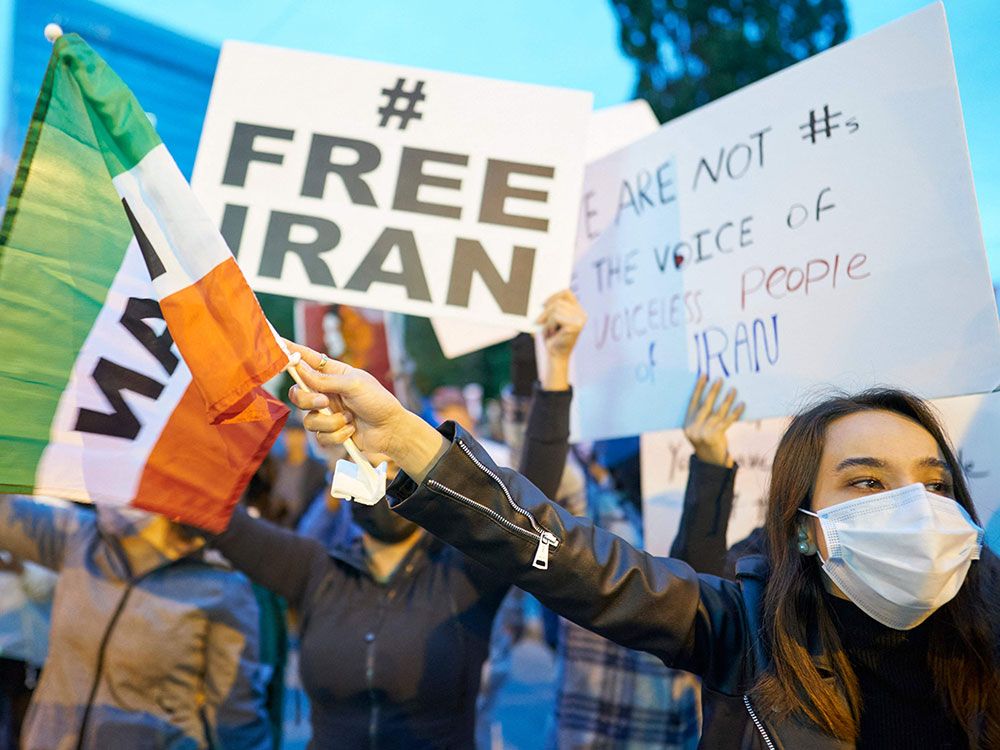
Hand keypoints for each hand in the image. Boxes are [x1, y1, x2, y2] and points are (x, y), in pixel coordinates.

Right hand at [286, 341, 446, 481]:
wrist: (391, 430)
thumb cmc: (377, 401)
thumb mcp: (354, 384)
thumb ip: (325, 380)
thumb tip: (299, 369)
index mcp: (332, 374)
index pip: (306, 360)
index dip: (290, 352)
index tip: (276, 342)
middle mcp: (326, 392)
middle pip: (298, 394)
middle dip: (308, 401)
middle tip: (325, 403)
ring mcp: (327, 413)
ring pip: (307, 420)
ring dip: (330, 422)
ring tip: (349, 419)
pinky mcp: (330, 433)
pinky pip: (319, 437)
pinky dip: (337, 435)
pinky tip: (352, 430)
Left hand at [535, 289, 585, 390]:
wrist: (556, 356)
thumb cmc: (553, 338)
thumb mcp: (552, 320)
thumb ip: (551, 308)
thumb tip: (542, 299)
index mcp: (578, 310)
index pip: (566, 293)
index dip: (553, 295)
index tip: (543, 304)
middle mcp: (582, 314)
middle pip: (558, 301)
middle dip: (545, 311)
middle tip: (538, 321)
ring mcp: (580, 320)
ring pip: (555, 309)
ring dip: (547, 321)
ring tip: (549, 331)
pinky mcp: (575, 326)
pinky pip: (555, 318)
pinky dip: (549, 326)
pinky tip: (552, 335)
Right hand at [683, 375, 743, 467]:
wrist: (710, 462)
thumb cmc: (706, 440)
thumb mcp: (698, 428)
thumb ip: (701, 416)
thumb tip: (713, 393)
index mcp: (687, 423)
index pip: (692, 402)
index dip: (698, 388)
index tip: (704, 375)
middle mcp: (693, 428)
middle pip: (705, 405)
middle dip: (713, 391)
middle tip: (720, 379)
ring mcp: (703, 433)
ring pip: (717, 413)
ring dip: (726, 400)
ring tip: (733, 389)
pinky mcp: (714, 437)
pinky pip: (727, 422)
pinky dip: (735, 412)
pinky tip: (741, 404)